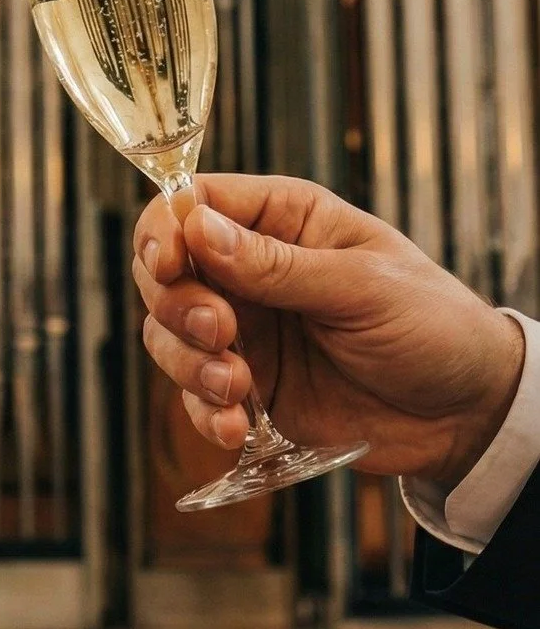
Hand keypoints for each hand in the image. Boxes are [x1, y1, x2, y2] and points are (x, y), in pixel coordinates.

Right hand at [133, 174, 523, 487]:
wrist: (465, 415)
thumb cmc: (431, 324)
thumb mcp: (362, 285)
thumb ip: (276, 263)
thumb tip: (197, 227)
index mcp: (281, 218)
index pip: (194, 202)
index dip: (165, 228)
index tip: (168, 264)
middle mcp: (249, 268)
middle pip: (163, 270)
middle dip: (177, 304)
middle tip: (223, 333)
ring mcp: (244, 329)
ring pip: (167, 332)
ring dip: (187, 363)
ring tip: (237, 388)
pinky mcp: (247, 386)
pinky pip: (194, 395)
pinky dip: (203, 412)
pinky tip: (236, 427)